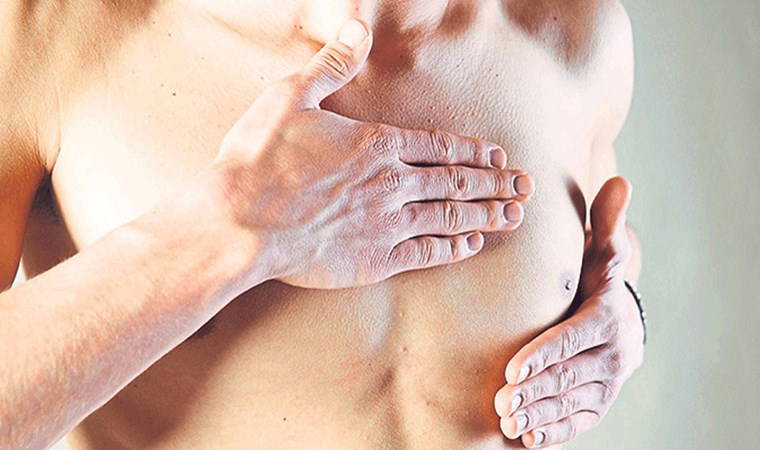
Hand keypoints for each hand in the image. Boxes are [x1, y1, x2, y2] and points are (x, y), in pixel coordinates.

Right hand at [210, 20, 533, 288]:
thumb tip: (358, 27)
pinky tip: (471, 244)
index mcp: (376, 144)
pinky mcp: (373, 258)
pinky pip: (425, 252)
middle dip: (495, 182)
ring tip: (515, 215)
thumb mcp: (289, 97)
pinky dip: (452, 247)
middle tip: (526, 186)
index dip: (473, 150)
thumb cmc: (257, 161)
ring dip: (486, 214)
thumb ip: (331, 65)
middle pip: (456, 181)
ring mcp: (385, 223)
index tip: (498, 155)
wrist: (237, 225)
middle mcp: (391, 183)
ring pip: (450, 216)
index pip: (440, 146)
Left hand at [493, 177, 642, 447]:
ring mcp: (608, 383)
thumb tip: (621, 180)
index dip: (545, 354)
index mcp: (608, 317)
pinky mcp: (599, 404)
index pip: (575, 339)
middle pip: (569, 376)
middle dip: (535, 389)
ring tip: (507, 420)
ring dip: (539, 413)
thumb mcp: (602, 252)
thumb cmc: (597, 281)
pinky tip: (527, 439)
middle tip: (501, 400)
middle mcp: (614, 354)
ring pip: (571, 403)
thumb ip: (606, 223)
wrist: (619, 322)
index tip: (512, 367)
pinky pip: (577, 422)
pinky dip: (553, 432)